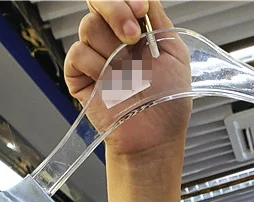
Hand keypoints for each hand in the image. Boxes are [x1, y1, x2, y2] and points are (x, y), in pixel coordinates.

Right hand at [64, 0, 191, 158]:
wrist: (156, 137)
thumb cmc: (169, 102)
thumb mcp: (175, 53)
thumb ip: (159, 20)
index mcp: (133, 30)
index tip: (141, 10)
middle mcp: (111, 39)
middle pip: (97, 3)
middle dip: (116, 12)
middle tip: (133, 37)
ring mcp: (94, 56)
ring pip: (89, 27)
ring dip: (113, 50)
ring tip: (129, 75)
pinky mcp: (79, 76)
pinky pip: (78, 54)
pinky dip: (97, 67)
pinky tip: (111, 84)